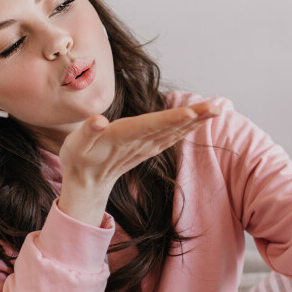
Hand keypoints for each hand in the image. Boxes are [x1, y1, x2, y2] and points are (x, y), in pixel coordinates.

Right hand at [57, 100, 220, 225]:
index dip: (171, 119)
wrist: (86, 183)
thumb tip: (99, 121)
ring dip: (195, 121)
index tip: (191, 112)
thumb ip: (87, 132)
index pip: (150, 125)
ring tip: (215, 110)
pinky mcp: (147, 149)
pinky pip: (171, 138)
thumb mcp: (75, 145)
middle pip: (170, 127)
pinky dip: (186, 128)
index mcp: (122, 137)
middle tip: (216, 107)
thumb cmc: (78, 159)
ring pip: (175, 132)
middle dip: (193, 117)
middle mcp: (139, 142)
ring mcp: (145, 147)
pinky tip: (198, 121)